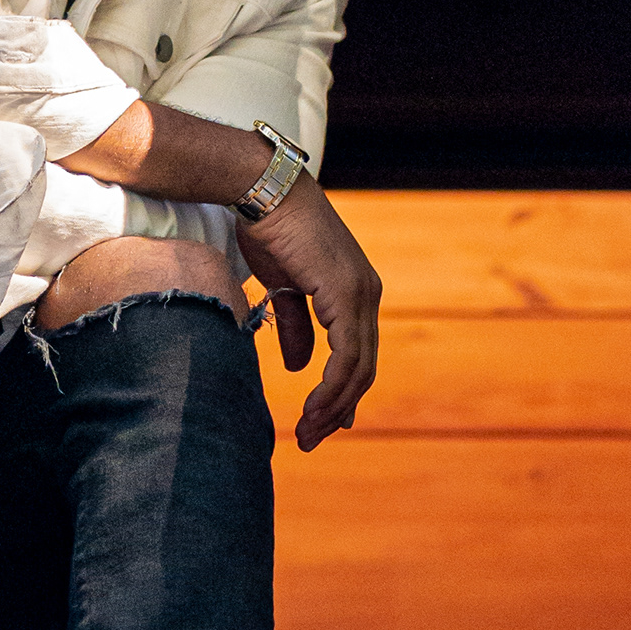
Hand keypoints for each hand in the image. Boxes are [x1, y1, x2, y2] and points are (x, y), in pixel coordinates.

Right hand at [237, 174, 381, 449]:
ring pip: (358, 368)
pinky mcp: (346, 294)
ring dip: (333, 406)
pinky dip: (332, 387)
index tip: (323, 423)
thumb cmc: (270, 229)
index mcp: (355, 292)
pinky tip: (313, 406)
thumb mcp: (283, 287)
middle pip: (362, 368)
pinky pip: (346, 354)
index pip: (357, 354)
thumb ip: (295, 325)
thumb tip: (298, 365)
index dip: (341, 392)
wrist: (264, 190)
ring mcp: (360, 294)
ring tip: (308, 432)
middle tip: (312, 439)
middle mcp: (367, 294)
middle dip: (338, 408)